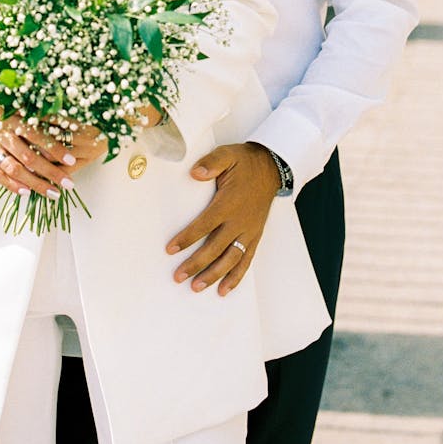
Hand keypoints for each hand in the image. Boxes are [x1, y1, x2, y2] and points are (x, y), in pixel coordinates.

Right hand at [0, 88, 104, 195]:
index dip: (55, 149)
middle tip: (68, 184)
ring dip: (35, 184)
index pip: (37, 136)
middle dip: (51, 172)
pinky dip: (10, 185)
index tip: (71, 160)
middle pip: (29, 157)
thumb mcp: (7, 101)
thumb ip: (27, 112)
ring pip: (14, 170)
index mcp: (10, 116)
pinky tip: (25, 193)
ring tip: (52, 193)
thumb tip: (57, 120)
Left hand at [166, 142, 280, 295]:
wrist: (271, 168)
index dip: (187, 238)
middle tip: (178, 276)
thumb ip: (212, 163)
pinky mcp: (255, 236)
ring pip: (230, 259)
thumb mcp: (228, 155)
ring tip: (196, 287)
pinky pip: (246, 260)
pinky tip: (224, 289)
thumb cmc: (245, 162)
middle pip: (215, 248)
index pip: (205, 224)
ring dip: (213, 275)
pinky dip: (236, 276)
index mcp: (229, 202)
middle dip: (196, 264)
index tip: (171, 249)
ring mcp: (248, 231)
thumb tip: (195, 173)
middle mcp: (239, 221)